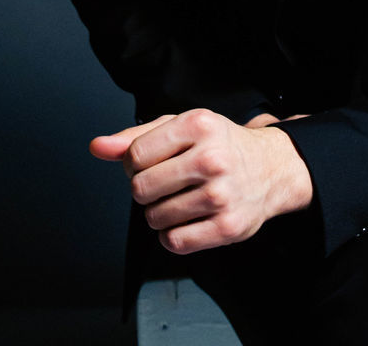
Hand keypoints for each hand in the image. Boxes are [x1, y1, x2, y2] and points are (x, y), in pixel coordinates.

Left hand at [89, 108, 312, 254]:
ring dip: (159, 213)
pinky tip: (185, 219)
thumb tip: (98, 147)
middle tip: (165, 183)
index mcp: (198, 125)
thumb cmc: (219, 145)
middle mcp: (211, 158)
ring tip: (179, 199)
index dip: (133, 164)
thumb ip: (135, 136)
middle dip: (145, 190)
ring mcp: (220, 194)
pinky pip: (174, 242)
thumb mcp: (180, 127)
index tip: (149, 164)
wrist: (270, 168)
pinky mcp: (227, 227)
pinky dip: (171, 235)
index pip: (135, 155)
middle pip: (141, 188)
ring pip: (155, 218)